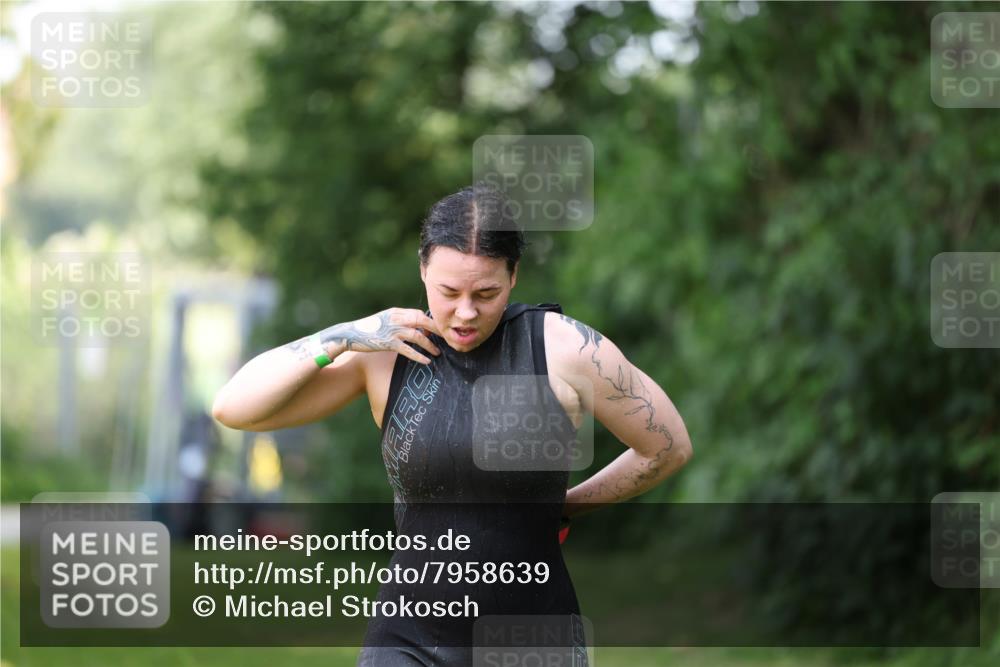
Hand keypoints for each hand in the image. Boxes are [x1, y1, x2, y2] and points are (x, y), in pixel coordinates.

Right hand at [317, 307, 442, 364]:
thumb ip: (399, 321)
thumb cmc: (369, 329)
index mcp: (396, 311)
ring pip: (417, 336)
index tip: (439, 330)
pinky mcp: (388, 343)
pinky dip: (419, 356)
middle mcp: (396, 318)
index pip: (419, 314)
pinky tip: (427, 361)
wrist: (350, 334)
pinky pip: (408, 350)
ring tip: (438, 352)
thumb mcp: (385, 319)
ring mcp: (392, 330)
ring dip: (430, 344)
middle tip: (448, 338)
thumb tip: (417, 328)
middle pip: (422, 321)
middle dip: (437, 330)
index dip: (431, 322)